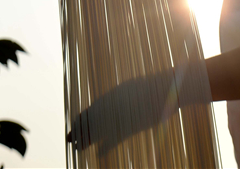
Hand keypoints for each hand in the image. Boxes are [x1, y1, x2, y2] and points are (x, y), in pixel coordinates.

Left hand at [67, 61, 210, 154]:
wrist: (170, 86)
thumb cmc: (156, 86)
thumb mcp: (134, 88)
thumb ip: (124, 95)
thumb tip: (115, 99)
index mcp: (114, 94)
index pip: (93, 108)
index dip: (83, 118)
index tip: (74, 124)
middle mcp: (114, 103)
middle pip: (91, 119)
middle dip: (79, 129)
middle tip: (69, 138)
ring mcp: (121, 114)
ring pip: (98, 129)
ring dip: (86, 138)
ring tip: (76, 146)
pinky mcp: (131, 124)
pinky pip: (114, 138)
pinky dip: (105, 147)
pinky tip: (98, 153)